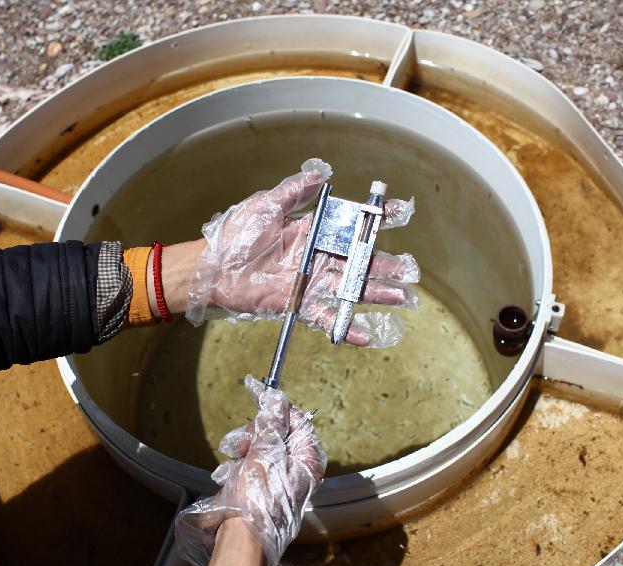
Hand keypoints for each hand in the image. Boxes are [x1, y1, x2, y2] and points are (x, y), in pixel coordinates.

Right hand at [174, 375, 326, 565]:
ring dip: (242, 452)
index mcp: (308, 458)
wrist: (242, 540)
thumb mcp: (264, 452)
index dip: (276, 406)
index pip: (298, 419)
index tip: (257, 391)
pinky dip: (238, 469)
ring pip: (259, 449)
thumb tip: (276, 398)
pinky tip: (229, 479)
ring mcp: (281, 481)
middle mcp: (298, 469)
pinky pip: (250, 468)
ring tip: (232, 466)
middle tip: (241, 444)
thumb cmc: (258, 499)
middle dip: (254, 435)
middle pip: (276, 433)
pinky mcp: (263, 491)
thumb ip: (271, 422)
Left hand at [185, 158, 419, 346]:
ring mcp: (310, 281)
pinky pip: (326, 316)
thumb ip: (295, 191)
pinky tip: (366, 335)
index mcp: (313, 231)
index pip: (351, 224)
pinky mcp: (298, 303)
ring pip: (350, 288)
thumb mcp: (266, 205)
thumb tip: (322, 173)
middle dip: (385, 266)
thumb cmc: (236, 234)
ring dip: (376, 294)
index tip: (399, 214)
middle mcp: (317, 256)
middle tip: (410, 271)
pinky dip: (345, 327)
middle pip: (358, 261)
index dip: (374, 219)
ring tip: (402, 299)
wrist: (213, 268)